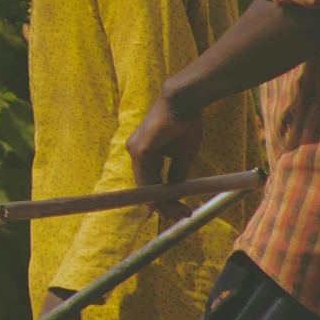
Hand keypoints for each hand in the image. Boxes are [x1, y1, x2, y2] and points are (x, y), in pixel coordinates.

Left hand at [127, 89, 203, 219]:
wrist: (184, 103)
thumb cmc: (184, 124)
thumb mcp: (181, 156)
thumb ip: (175, 174)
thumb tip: (174, 193)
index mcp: (144, 154)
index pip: (150, 184)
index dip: (163, 200)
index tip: (179, 211)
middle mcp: (136, 153)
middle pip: (147, 188)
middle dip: (165, 206)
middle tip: (182, 216)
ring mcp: (136, 152)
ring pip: (147, 187)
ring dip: (164, 202)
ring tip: (181, 212)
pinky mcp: (140, 150)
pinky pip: (148, 179)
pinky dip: (160, 192)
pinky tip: (172, 201)